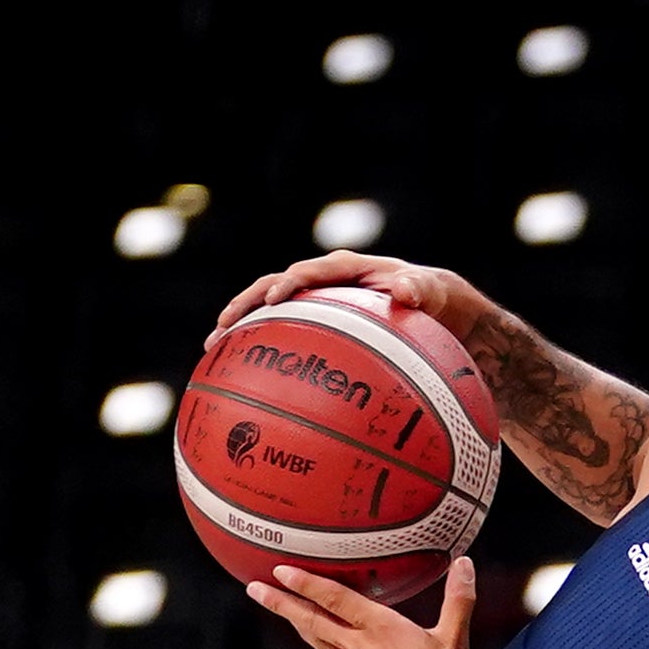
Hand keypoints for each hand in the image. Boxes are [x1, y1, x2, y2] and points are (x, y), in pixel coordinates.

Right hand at [208, 252, 487, 344]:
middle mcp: (323, 283)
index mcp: (346, 268)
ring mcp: (315, 305)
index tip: (274, 300)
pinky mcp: (314, 326)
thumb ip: (420, 289)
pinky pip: (283, 336)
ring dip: (241, 328)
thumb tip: (404, 292)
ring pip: (269, 312)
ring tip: (213, 350)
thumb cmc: (433, 300)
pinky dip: (260, 352)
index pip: (309, 272)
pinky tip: (240, 380)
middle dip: (245, 306)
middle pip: (273, 288)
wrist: (435, 310)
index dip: (288, 284)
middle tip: (222, 328)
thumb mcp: (433, 291)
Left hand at [250, 558, 481, 648]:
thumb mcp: (455, 642)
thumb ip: (458, 600)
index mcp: (382, 630)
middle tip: (254, 588)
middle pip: (313, 622)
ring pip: (321, 645)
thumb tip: (465, 562)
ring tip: (284, 612)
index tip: (280, 570)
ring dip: (301, 626)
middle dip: (282, 602)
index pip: (337, 599)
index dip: (307, 583)